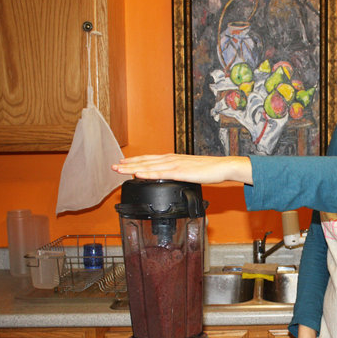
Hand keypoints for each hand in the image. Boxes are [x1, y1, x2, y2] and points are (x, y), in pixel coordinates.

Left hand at [111, 154, 252, 183]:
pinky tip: (138, 175)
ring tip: (120, 170)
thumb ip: (179, 173)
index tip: (123, 163)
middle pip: (145, 161)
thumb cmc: (209, 169)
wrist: (222, 167)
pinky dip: (147, 173)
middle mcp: (171, 160)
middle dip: (128, 164)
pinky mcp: (180, 172)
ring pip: (149, 166)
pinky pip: (160, 173)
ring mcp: (174, 165)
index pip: (150, 159)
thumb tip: (172, 178)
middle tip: (114, 166)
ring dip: (132, 168)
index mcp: (173, 159)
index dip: (136, 161)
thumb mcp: (190, 170)